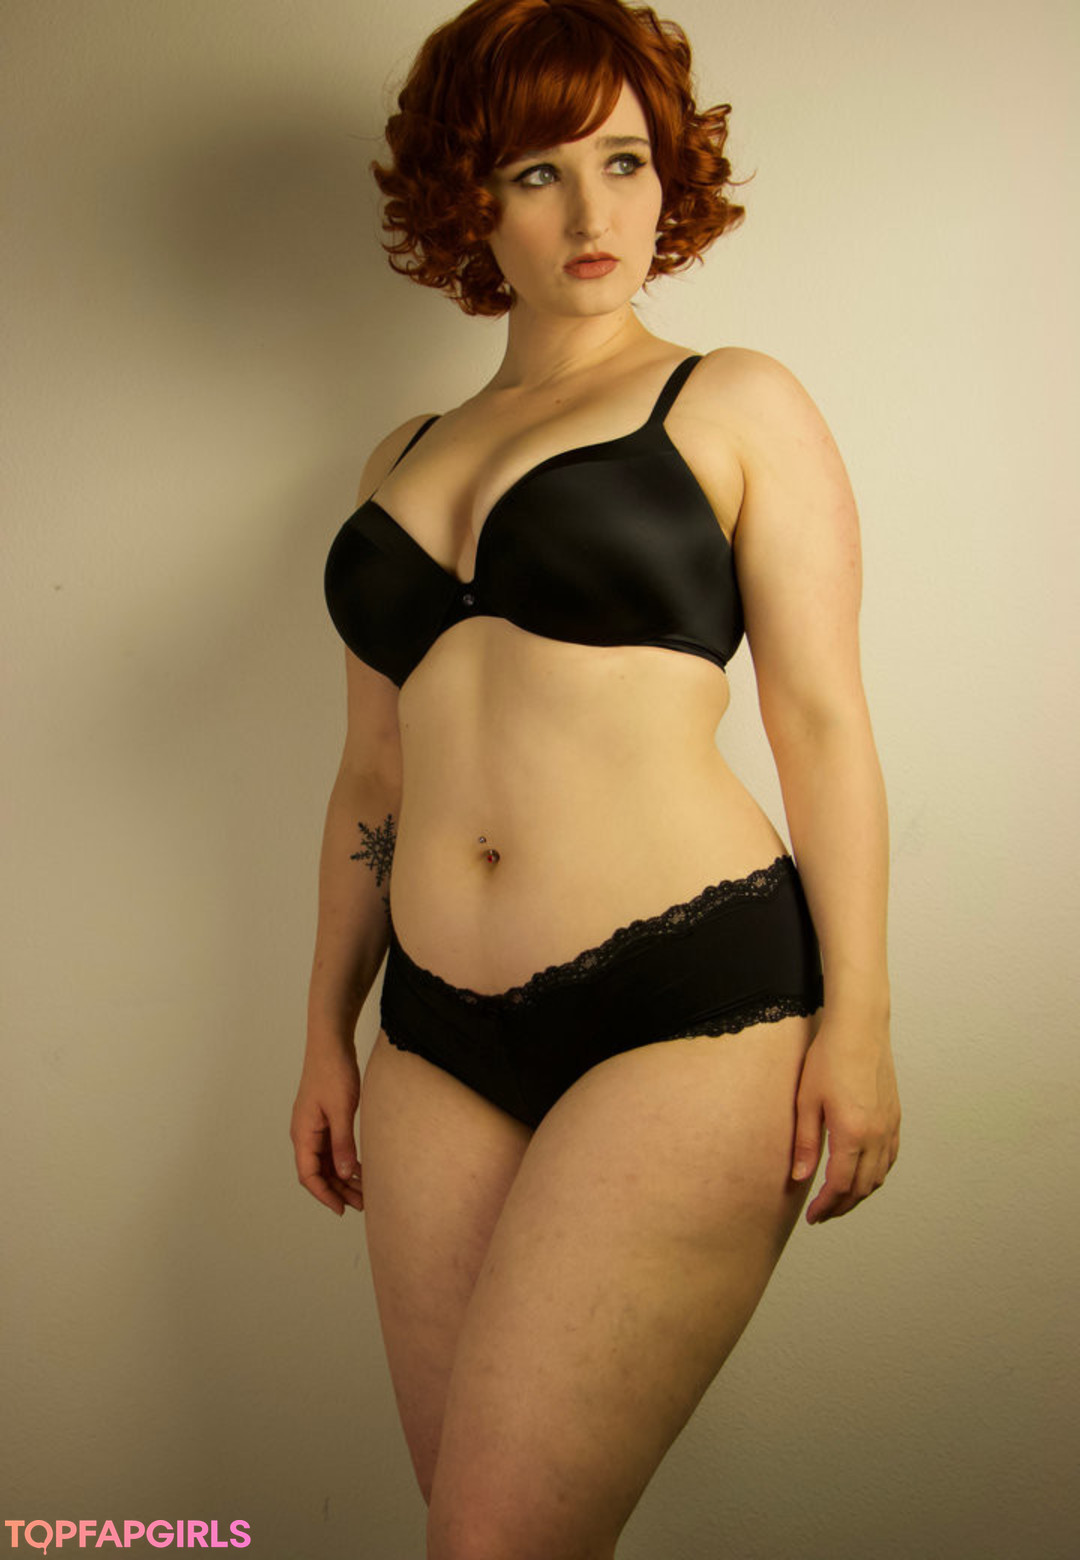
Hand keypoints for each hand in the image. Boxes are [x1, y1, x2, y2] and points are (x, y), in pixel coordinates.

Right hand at [290, 1044, 363, 1215]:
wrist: (331, 1043)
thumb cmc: (333, 1072)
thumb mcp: (341, 1111)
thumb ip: (342, 1143)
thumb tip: (344, 1174)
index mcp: (303, 1133)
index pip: (309, 1175)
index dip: (324, 1195)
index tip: (341, 1209)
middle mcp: (305, 1133)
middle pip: (318, 1172)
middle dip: (338, 1190)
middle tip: (361, 1204)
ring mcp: (314, 1126)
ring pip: (326, 1161)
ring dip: (343, 1177)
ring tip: (364, 1191)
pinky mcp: (325, 1119)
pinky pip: (332, 1148)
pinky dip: (345, 1161)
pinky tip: (361, 1168)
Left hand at [790, 1021, 899, 1223]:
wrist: (859, 1028)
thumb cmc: (828, 1058)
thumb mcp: (806, 1101)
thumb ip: (805, 1142)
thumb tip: (799, 1178)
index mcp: (852, 1133)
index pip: (840, 1185)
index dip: (825, 1206)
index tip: (812, 1217)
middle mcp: (876, 1135)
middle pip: (862, 1187)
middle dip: (841, 1207)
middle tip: (822, 1214)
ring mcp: (890, 1127)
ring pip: (879, 1177)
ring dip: (859, 1194)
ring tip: (838, 1199)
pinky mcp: (895, 1117)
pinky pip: (889, 1159)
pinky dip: (876, 1175)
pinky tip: (861, 1175)